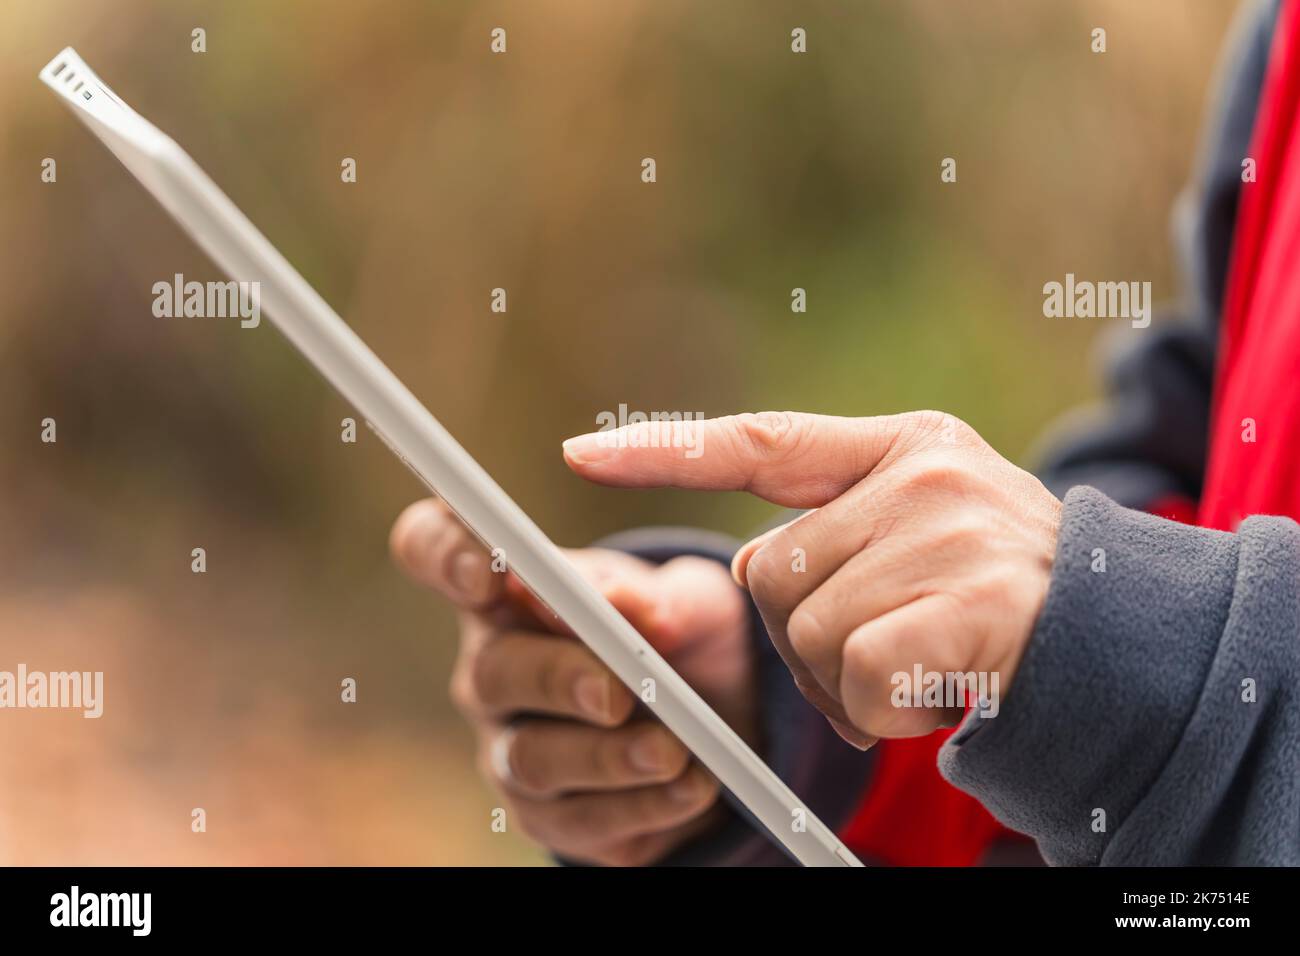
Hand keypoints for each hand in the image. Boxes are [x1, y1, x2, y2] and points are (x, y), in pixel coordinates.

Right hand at [389, 498, 756, 864]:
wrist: (717, 714)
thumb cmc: (676, 634)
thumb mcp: (684, 600)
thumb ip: (658, 598)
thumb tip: (629, 606)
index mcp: (506, 588)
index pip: (431, 549)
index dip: (444, 555)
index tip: (489, 573)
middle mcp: (491, 666)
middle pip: (492, 670)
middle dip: (557, 679)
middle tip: (617, 693)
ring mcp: (508, 745)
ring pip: (532, 758)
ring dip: (607, 757)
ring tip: (673, 752)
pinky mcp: (546, 815)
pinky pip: (578, 819)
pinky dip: (640, 804)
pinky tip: (691, 786)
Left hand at [562, 410, 1060, 746]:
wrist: (1116, 635)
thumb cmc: (998, 585)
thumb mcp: (925, 524)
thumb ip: (835, 525)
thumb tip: (744, 566)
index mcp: (902, 444)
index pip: (763, 441)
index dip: (666, 451)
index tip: (579, 454)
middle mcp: (921, 474)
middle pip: (770, 575)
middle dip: (805, 632)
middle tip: (884, 641)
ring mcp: (947, 536)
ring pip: (807, 636)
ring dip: (846, 679)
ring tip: (919, 662)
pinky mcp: (968, 607)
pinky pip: (856, 677)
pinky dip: (880, 711)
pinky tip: (934, 692)